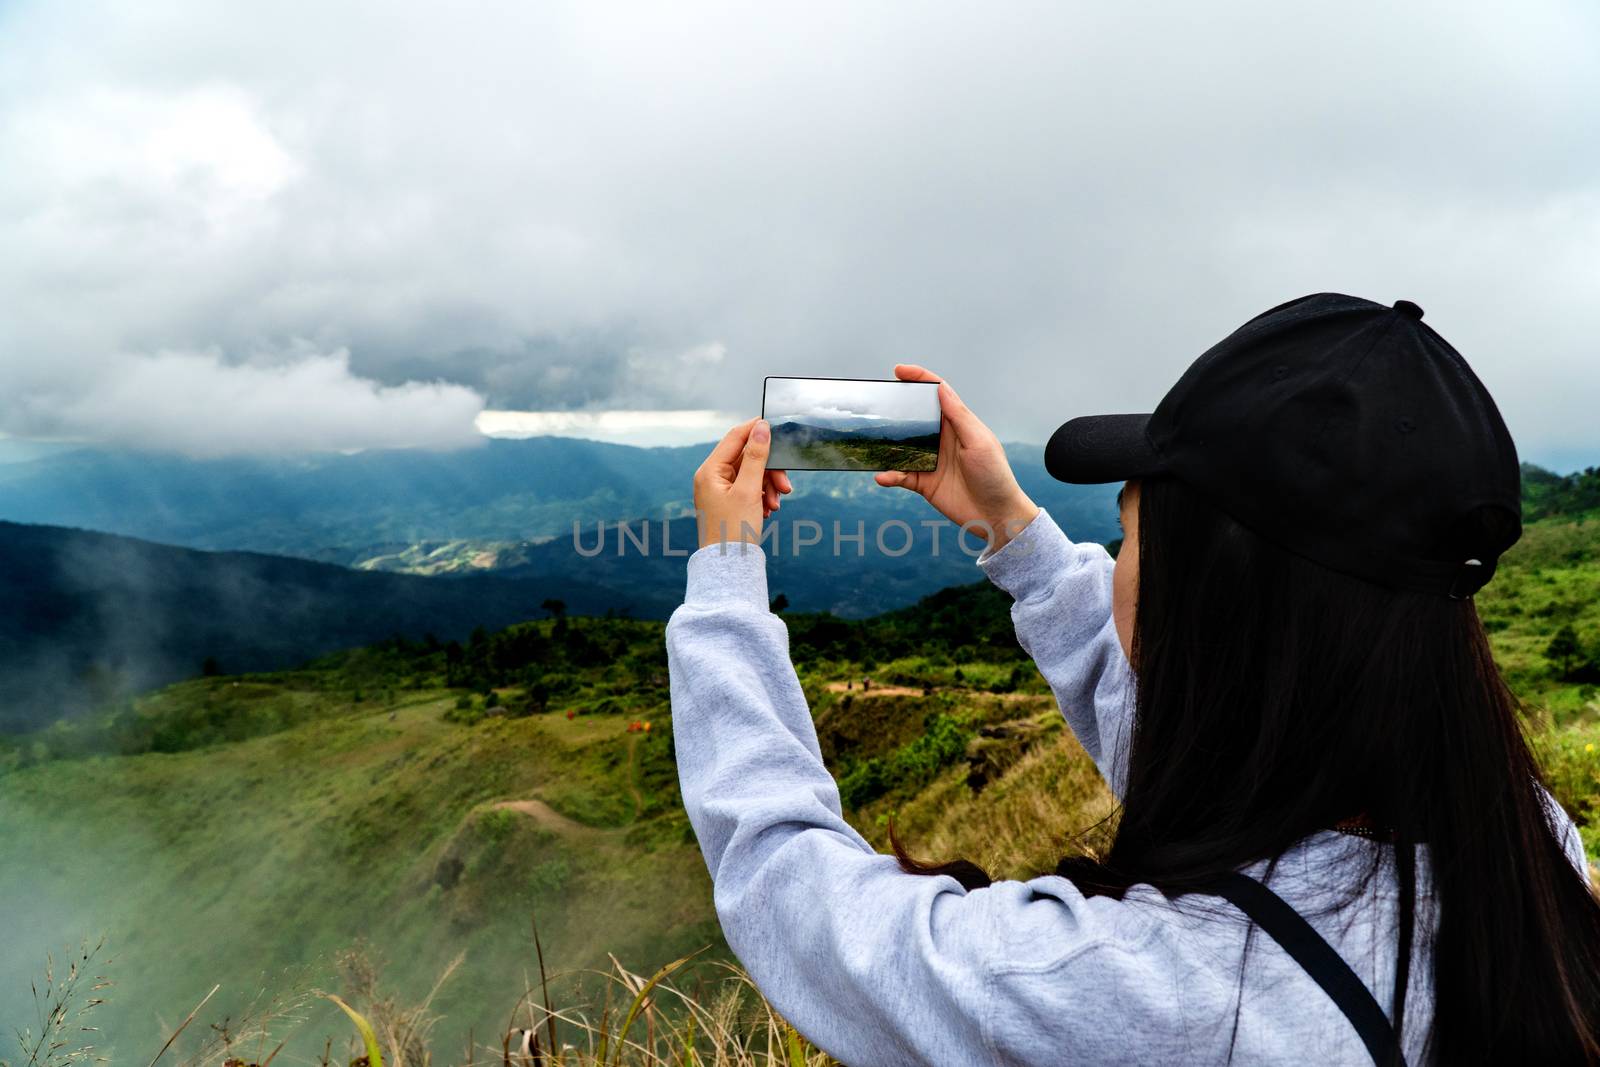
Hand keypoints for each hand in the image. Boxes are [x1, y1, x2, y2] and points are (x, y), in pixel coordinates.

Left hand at [693, 418, 792, 547]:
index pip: (735, 437)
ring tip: (775, 504)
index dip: (756, 430)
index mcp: (709, 471)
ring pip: (751, 474)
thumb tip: (761, 428)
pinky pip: (749, 488)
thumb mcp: (749, 490)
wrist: (728, 565)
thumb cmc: (734, 530)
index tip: (777, 427)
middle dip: (769, 470)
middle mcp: (711, 477)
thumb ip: (756, 457)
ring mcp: (719, 490)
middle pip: (747, 458)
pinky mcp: (728, 502)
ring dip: (768, 486)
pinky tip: (768, 511)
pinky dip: (762, 495)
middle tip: (785, 486)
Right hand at [874, 365, 1037, 548]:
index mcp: (958, 424)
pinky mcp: (923, 483)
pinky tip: (883, 476)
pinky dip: (889, 475)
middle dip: (895, 408)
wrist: (996, 516)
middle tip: (878, 402)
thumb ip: (958, 416)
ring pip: (902, 447)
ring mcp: (930, 461)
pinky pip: (900, 476)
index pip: (937, 394)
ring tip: (871, 441)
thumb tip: (941, 388)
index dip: (919, 379)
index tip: (898, 371)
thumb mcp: (979, 442)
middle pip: (914, 417)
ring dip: (887, 445)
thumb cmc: (995, 475)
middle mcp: (942, 439)